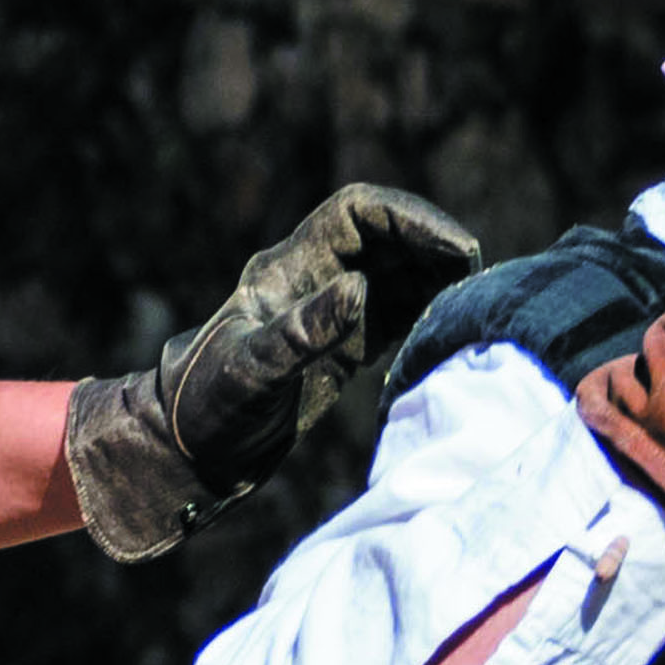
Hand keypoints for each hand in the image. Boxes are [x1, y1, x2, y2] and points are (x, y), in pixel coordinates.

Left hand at [60, 182, 480, 560]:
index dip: (409, 217)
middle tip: (475, 268)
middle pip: (384, 235)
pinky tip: (453, 319)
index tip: (454, 245)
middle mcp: (313, 278)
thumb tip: (361, 291)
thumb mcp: (251, 373)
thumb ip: (302, 333)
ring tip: (476, 292)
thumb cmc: (207, 410)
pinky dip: (428, 308)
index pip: (358, 213)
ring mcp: (329, 311)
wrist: (188, 451)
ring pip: (396, 270)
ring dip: (435, 272)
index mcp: (288, 268)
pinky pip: (396, 311)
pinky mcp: (342, 347)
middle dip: (431, 240)